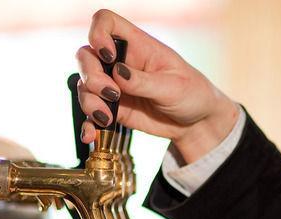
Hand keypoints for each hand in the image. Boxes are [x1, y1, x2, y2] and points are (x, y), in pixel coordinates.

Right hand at [77, 9, 239, 162]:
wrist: (195, 123)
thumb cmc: (191, 94)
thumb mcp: (173, 87)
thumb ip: (144, 81)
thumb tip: (117, 73)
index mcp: (137, 45)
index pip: (105, 22)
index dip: (98, 33)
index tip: (108, 55)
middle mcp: (120, 62)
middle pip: (87, 55)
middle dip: (91, 75)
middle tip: (111, 94)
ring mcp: (113, 85)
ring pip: (85, 85)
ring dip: (90, 102)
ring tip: (107, 118)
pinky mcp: (112, 108)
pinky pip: (91, 113)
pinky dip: (87, 124)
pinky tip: (90, 135)